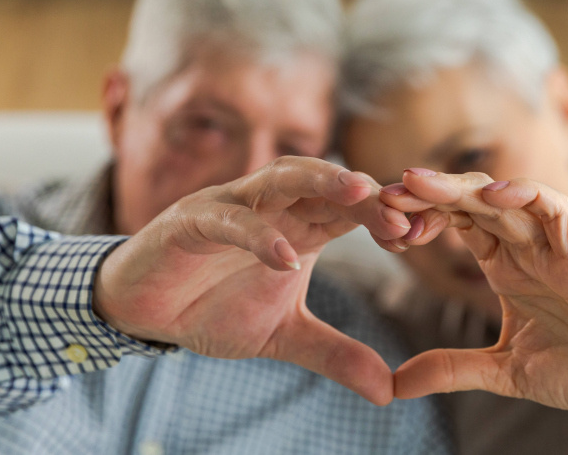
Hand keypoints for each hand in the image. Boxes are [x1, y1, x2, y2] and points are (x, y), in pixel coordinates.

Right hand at [93, 156, 410, 404]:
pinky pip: (229, 219)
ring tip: (360, 194)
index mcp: (299, 226)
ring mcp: (231, 206)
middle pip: (326, 183)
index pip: (352, 210)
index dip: (386, 218)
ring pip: (282, 176)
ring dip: (321, 181)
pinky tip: (284, 258)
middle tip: (404, 213)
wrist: (145, 310)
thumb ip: (335, 353)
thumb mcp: (284, 336)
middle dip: (366, 193)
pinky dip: (257, 234)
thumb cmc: (213, 308)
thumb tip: (389, 391)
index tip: (422, 238)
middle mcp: (271, 206)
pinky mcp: (192, 220)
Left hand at [382, 170, 567, 431]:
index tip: (381, 223)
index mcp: (505, 268)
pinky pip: (555, 212)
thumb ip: (452, 370)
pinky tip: (492, 196)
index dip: (420, 217)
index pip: (457, 224)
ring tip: (419, 183)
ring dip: (462, 188)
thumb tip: (395, 385)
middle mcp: (525, 250)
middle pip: (472, 203)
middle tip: (384, 191)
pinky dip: (526, 197)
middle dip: (429, 193)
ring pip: (505, 199)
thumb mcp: (503, 371)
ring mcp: (554, 249)